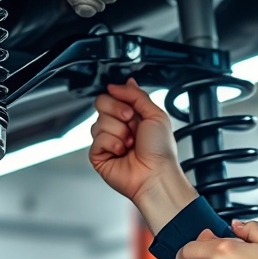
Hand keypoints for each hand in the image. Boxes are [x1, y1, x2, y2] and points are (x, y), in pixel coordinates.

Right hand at [88, 79, 196, 231]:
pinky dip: (112, 144)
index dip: (119, 98)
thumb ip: (136, 95)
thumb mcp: (155, 114)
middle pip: (101, 104)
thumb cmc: (161, 150)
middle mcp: (118, 126)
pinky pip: (97, 139)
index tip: (129, 109)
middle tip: (131, 124)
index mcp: (132, 115)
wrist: (156, 174)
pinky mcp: (99, 154)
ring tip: (130, 144)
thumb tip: (118, 84)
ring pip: (99, 122)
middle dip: (117, 112)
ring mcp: (107, 140)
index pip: (112, 95)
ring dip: (119, 132)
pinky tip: (121, 152)